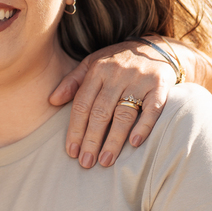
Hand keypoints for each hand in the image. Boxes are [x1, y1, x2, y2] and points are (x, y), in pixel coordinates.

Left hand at [49, 40, 193, 168]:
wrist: (156, 48)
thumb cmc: (118, 61)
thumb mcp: (93, 63)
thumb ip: (73, 82)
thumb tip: (52, 100)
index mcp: (98, 69)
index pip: (82, 103)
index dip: (76, 129)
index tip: (71, 151)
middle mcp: (117, 74)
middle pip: (101, 111)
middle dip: (91, 139)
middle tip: (86, 162)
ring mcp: (139, 80)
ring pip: (124, 113)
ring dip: (114, 140)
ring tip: (106, 161)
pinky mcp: (160, 86)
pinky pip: (152, 109)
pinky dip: (143, 126)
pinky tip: (134, 143)